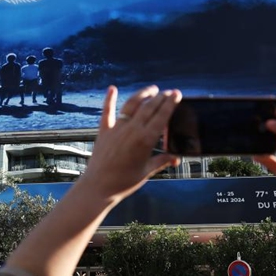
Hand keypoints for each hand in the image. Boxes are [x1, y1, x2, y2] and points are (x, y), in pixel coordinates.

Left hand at [78, 85, 180, 203]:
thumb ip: (161, 162)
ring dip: (142, 94)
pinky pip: (107, 111)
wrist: (98, 187)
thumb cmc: (124, 182)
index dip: (170, 104)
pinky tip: (112, 88)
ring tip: (152, 89)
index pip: (161, 117)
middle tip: (169, 92)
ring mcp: (117, 129)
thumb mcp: (146, 172)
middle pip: (149, 107)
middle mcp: (132, 130)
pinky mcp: (104, 131)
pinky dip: (109, 99)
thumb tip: (176, 158)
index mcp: (145, 140)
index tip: (177, 94)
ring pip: (132, 105)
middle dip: (161, 97)